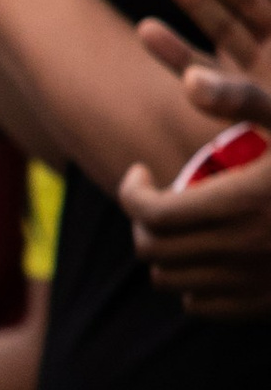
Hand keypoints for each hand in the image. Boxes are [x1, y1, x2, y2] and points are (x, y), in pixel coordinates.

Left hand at [119, 98, 270, 314]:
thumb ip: (242, 98)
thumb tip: (188, 81)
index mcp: (244, 203)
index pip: (153, 212)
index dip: (132, 192)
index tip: (140, 173)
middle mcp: (245, 252)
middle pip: (154, 250)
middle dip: (142, 221)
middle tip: (154, 196)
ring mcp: (256, 286)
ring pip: (172, 282)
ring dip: (164, 252)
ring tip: (177, 224)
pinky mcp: (267, 308)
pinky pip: (203, 306)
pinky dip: (191, 283)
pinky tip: (206, 256)